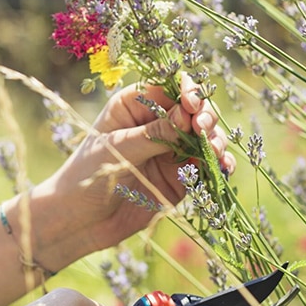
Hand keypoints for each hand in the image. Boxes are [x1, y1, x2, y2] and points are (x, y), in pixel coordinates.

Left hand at [30, 73, 231, 269]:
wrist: (82, 218)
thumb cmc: (88, 175)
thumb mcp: (120, 149)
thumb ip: (155, 133)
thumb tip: (188, 114)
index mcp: (132, 106)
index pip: (167, 87)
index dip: (186, 90)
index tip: (192, 105)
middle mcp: (154, 123)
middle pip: (192, 109)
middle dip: (205, 116)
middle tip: (204, 131)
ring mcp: (170, 149)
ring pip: (205, 136)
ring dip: (215, 140)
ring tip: (214, 151)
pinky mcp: (180, 175)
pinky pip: (207, 164)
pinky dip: (219, 163)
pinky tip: (223, 167)